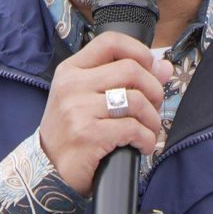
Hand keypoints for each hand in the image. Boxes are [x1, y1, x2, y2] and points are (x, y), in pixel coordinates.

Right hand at [39, 32, 167, 193]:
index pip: (111, 42)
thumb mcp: (89, 98)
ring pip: (136, 100)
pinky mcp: (88, 135)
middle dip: (154, 90)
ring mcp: (78, 110)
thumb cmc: (73, 133)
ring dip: (152, 119)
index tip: (151, 70)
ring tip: (149, 131)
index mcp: (71, 70)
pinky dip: (146, 139)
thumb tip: (164, 67)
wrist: (49, 171)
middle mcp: (72, 86)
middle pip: (131, 70)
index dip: (140, 52)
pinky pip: (133, 128)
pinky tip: (141, 146)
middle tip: (153, 108)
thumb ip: (124, 79)